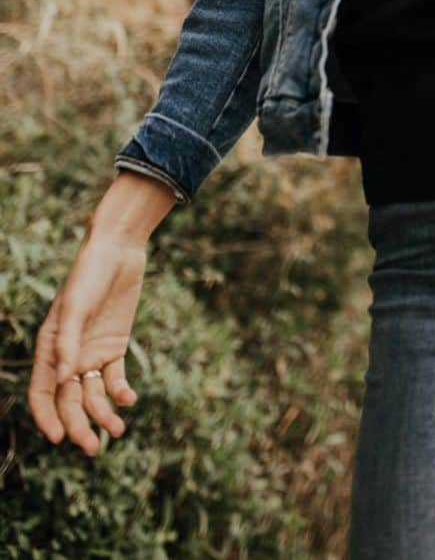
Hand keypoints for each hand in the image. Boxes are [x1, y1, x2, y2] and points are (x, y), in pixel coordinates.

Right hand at [28, 229, 145, 455]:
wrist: (118, 250)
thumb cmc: (89, 274)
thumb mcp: (76, 307)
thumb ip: (68, 342)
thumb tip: (63, 381)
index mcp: (49, 348)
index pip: (41, 394)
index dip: (47, 418)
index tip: (58, 438)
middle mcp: (68, 356)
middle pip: (70, 401)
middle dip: (79, 426)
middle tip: (94, 448)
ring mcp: (92, 352)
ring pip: (93, 394)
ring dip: (103, 414)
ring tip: (117, 431)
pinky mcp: (115, 346)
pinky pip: (114, 377)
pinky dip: (120, 392)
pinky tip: (128, 400)